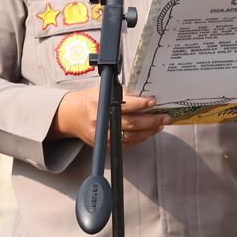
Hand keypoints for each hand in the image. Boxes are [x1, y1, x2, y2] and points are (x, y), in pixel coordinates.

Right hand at [52, 87, 169, 147]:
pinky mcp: (104, 145)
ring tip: (159, 125)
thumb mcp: (102, 90)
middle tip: (164, 117)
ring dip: (148, 132)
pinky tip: (148, 133)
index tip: (153, 102)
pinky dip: (139, 139)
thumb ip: (121, 94)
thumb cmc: (90, 100)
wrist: (72, 115)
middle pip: (131, 124)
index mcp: (100, 103)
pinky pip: (126, 145)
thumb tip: (144, 95)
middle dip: (151, 121)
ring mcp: (102, 136)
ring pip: (131, 137)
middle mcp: (101, 121)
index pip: (124, 105)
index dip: (141, 104)